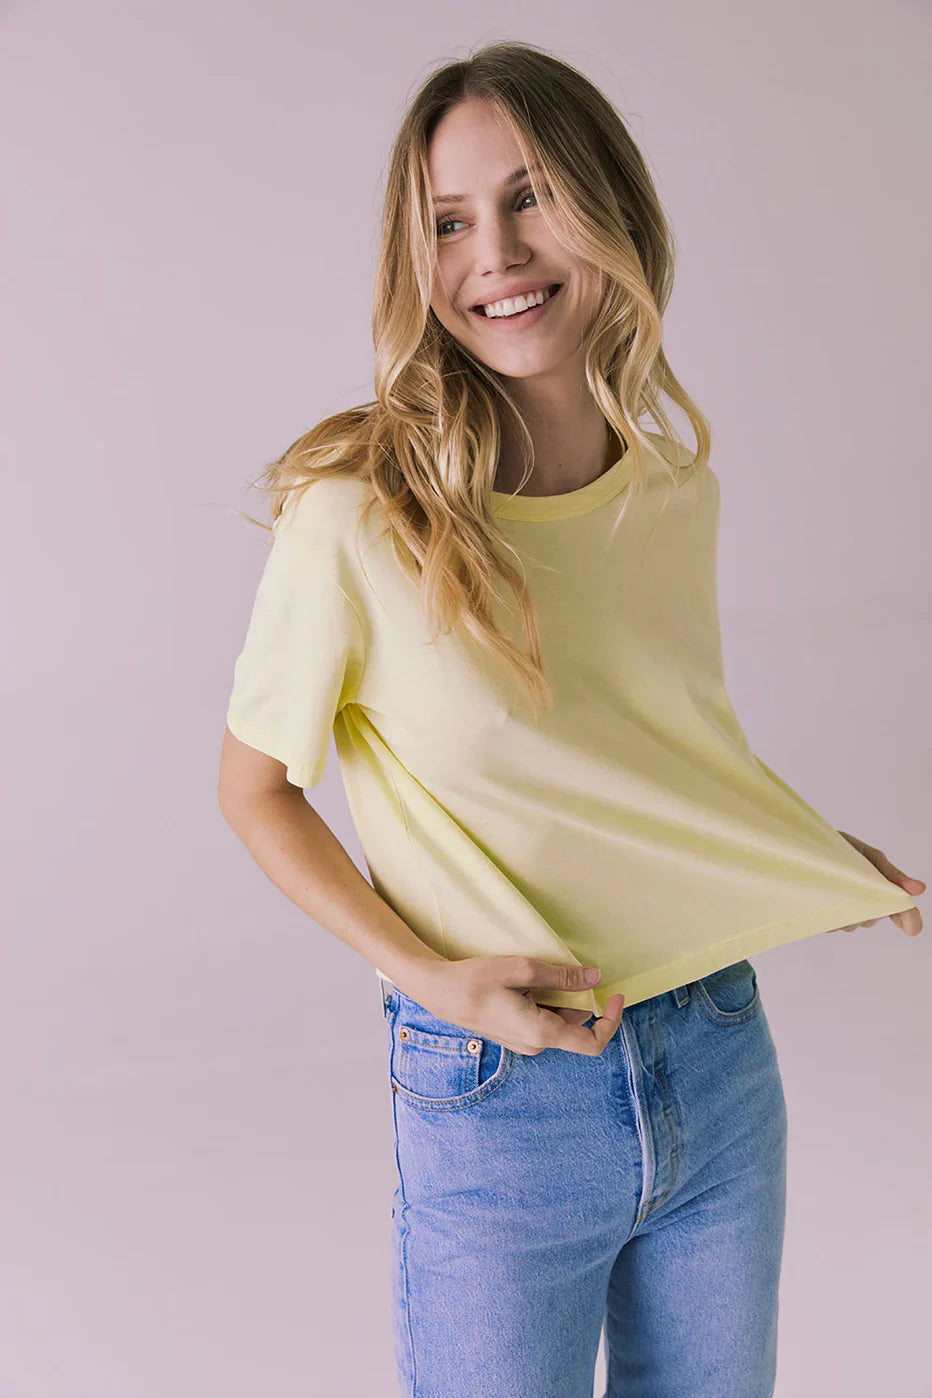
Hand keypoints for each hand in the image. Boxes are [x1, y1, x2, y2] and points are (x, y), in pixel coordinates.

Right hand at [398, 954, 624, 1057]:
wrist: (438, 992)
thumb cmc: (475, 980)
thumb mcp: (521, 969)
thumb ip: (561, 976)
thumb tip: (595, 979)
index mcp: (541, 1033)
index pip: (593, 1042)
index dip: (611, 1021)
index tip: (615, 995)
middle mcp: (536, 1044)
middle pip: (574, 1023)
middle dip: (575, 995)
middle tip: (555, 968)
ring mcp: (524, 1042)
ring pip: (558, 1018)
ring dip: (556, 995)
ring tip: (529, 974)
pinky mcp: (515, 1035)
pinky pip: (542, 1018)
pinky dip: (543, 999)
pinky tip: (520, 983)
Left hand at [827, 831, 924, 936]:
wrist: (809, 845)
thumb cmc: (843, 848)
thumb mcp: (870, 856)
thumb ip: (892, 874)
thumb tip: (919, 889)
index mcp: (881, 891)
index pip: (899, 910)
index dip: (907, 919)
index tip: (911, 929)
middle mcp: (865, 906)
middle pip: (872, 919)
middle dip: (864, 904)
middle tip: (850, 880)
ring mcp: (845, 914)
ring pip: (852, 924)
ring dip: (844, 908)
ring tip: (833, 884)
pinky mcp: (824, 918)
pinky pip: (832, 924)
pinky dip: (829, 912)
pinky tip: (823, 896)